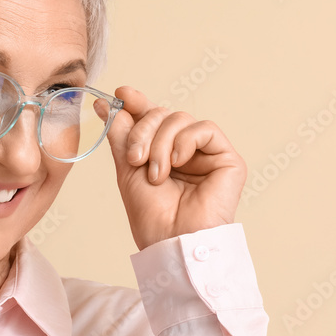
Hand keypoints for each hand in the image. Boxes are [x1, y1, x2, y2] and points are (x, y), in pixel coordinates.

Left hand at [95, 86, 246, 250]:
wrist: (172, 241)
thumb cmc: (151, 215)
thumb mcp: (127, 169)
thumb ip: (121, 136)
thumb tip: (108, 104)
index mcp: (163, 153)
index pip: (152, 117)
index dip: (138, 103)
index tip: (121, 95)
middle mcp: (185, 151)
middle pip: (163, 114)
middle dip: (143, 130)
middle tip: (135, 158)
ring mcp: (206, 155)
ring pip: (180, 119)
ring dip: (161, 143)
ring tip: (156, 173)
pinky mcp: (227, 160)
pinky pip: (205, 129)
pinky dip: (185, 141)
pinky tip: (177, 162)